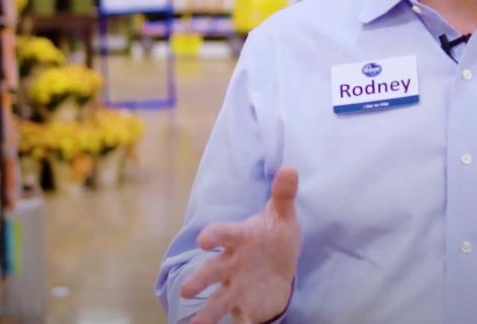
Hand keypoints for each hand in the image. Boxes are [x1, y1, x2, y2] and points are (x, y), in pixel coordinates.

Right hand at [180, 166, 301, 323]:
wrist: (279, 266)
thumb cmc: (274, 237)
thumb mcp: (282, 215)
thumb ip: (284, 195)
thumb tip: (290, 168)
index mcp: (239, 238)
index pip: (223, 234)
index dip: (214, 236)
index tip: (205, 241)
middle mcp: (231, 263)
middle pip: (211, 271)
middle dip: (198, 280)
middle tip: (186, 289)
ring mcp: (236, 286)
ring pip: (217, 300)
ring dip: (206, 312)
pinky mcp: (245, 305)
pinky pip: (240, 318)